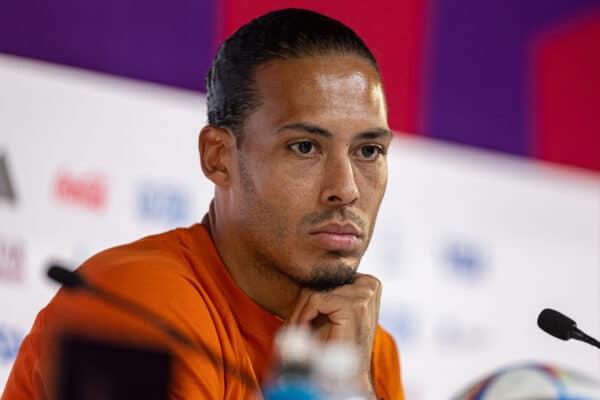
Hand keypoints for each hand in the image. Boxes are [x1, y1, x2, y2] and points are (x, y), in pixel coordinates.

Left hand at [285, 273, 381, 396]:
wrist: (345, 374)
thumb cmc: (334, 343)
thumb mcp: (328, 309)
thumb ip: (323, 287)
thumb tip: (300, 261)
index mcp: (367, 281)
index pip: (326, 277)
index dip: (309, 299)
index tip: (299, 319)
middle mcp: (370, 283)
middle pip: (319, 282)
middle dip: (302, 306)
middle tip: (293, 327)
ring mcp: (365, 292)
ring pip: (313, 291)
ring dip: (300, 313)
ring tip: (297, 331)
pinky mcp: (355, 304)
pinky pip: (315, 300)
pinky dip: (303, 317)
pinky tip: (303, 332)